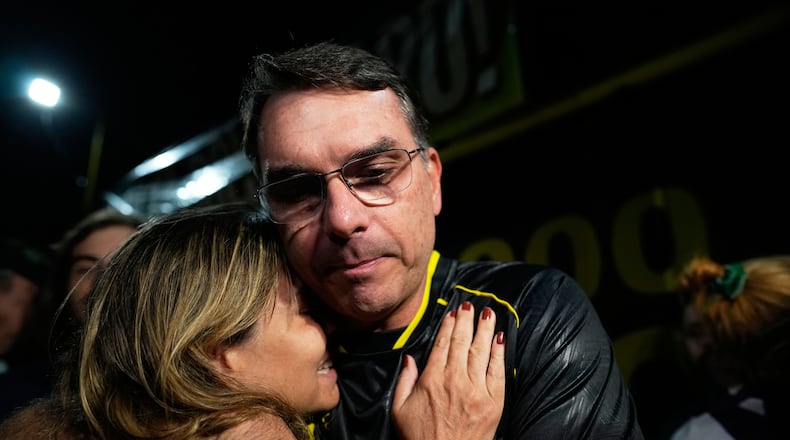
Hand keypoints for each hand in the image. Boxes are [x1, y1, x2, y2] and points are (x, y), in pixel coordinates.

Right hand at [392, 302, 504, 439]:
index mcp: (431, 379)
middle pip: (462, 341)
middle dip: (467, 320)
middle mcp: (454, 380)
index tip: (453, 312)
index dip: (449, 325)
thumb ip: (404, 380)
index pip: (442, 344)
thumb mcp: (399, 409)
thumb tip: (409, 358)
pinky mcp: (493, 402)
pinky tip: (500, 338)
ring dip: (484, 329)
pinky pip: (497, 371)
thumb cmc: (420, 438)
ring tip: (488, 313)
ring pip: (481, 351)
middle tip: (470, 304)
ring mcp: (476, 390)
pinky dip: (499, 353)